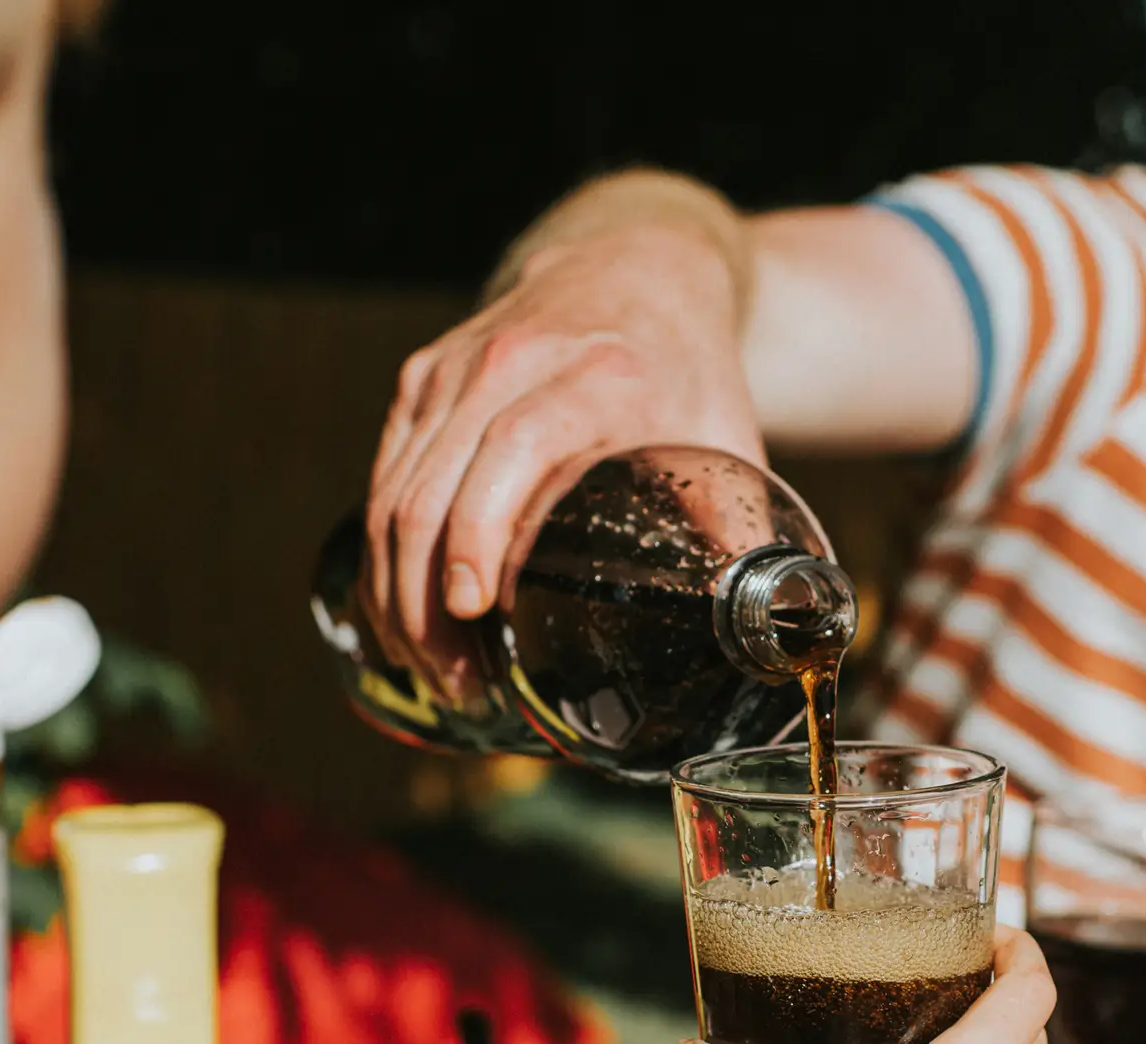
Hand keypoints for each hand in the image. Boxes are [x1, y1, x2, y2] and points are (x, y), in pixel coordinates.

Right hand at [366, 222, 763, 648]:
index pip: (511, 448)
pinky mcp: (418, 381)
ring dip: (395, 592)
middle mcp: (507, 362)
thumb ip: (741, 523)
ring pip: (391, 492)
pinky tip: (401, 611)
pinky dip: (382, 554)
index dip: (480, 531)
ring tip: (427, 664)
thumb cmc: (682, 363)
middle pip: (431, 488)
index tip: (474, 606)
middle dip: (425, 600)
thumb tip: (765, 621)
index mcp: (591, 374)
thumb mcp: (725, 430)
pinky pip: (380, 479)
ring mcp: (450, 368)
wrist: (631, 264)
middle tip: (453, 678)